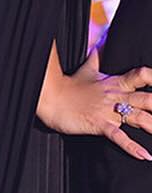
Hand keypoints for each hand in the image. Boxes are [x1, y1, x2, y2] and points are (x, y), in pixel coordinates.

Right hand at [37, 55, 151, 159]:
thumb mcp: (87, 69)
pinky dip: (132, 147)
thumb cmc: (68, 86)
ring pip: (138, 117)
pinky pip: (118, 136)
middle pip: (147, 99)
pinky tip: (145, 156)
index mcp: (115, 82)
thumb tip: (103, 37)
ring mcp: (107, 111)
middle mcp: (115, 96)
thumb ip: (98, 55)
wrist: (49, 98)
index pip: (142, 75)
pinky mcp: (98, 124)